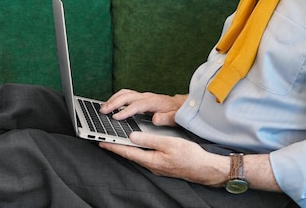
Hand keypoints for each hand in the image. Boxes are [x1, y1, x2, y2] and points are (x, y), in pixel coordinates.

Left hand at [99, 132, 227, 186]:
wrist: (204, 168)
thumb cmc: (190, 156)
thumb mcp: (169, 143)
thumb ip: (149, 139)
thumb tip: (132, 136)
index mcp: (151, 160)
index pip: (127, 152)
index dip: (113, 146)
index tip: (101, 141)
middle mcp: (151, 165)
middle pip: (130, 155)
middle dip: (117, 147)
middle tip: (105, 139)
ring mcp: (157, 166)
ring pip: (138, 156)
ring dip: (127, 148)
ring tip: (118, 140)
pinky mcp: (162, 165)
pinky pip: (145, 156)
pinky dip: (138, 150)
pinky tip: (138, 145)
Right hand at [100, 89, 186, 126]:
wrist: (179, 105)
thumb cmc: (175, 112)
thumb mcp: (174, 118)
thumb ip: (166, 119)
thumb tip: (155, 119)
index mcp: (154, 102)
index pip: (137, 105)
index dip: (126, 111)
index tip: (116, 117)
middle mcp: (146, 97)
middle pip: (127, 96)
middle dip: (114, 103)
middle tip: (103, 111)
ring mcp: (142, 96)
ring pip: (125, 93)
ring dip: (113, 99)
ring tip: (102, 108)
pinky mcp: (139, 97)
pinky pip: (125, 95)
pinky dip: (116, 98)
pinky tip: (110, 104)